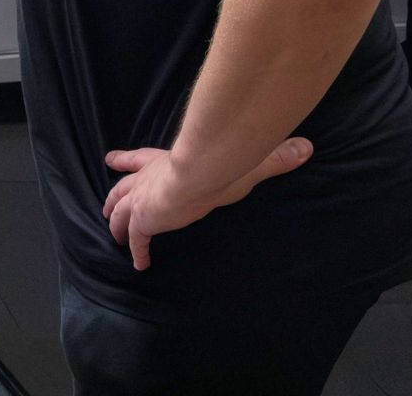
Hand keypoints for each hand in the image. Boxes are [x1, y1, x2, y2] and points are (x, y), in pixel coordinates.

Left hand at [100, 138, 311, 270]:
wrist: (199, 171)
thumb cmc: (218, 162)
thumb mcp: (243, 159)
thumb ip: (272, 157)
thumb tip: (305, 148)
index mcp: (161, 161)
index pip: (138, 158)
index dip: (125, 160)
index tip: (112, 160)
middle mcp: (146, 179)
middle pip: (121, 188)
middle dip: (114, 196)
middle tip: (107, 205)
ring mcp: (142, 200)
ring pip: (118, 212)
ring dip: (116, 223)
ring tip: (115, 234)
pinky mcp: (143, 221)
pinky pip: (136, 240)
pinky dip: (136, 252)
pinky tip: (139, 264)